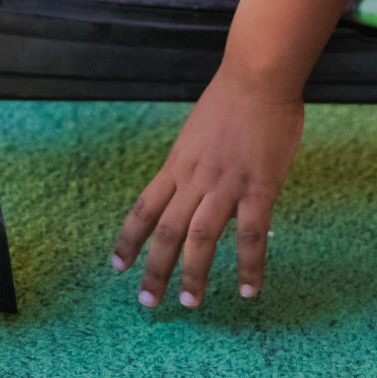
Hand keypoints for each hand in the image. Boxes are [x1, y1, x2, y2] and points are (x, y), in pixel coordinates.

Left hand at [111, 64, 302, 308]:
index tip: (118, 267)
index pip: (144, 208)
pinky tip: (249, 290)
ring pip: (200, 239)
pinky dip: (249, 267)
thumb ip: (197, 164)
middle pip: (165, 232)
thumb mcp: (199, 132)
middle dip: (154, 271)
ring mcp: (226, 184)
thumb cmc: (233, 97)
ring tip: (190, 303)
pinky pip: (251, 236)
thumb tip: (202, 191)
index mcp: (178, 164)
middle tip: (148, 303)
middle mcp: (195, 178)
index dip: (129, 240)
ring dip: (193, 274)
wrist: (258, 75)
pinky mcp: (258, 187)